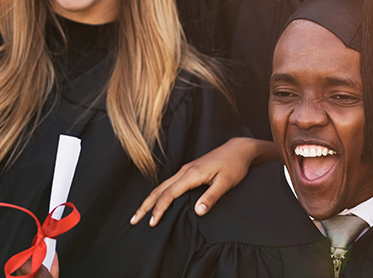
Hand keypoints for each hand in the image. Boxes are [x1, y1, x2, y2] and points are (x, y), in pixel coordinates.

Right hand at [130, 137, 276, 225]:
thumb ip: (211, 197)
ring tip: (140, 214)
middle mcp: (185, 171)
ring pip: (162, 186)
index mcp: (192, 174)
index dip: (159, 209)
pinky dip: (159, 194)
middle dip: (145, 205)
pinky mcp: (189, 171)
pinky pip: (169, 184)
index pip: (169, 194)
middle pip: (159, 189)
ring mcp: (186, 170)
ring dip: (150, 200)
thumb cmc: (234, 165)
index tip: (152, 223)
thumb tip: (197, 212)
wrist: (239, 149)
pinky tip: (157, 202)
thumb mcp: (226, 183)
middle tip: (133, 220)